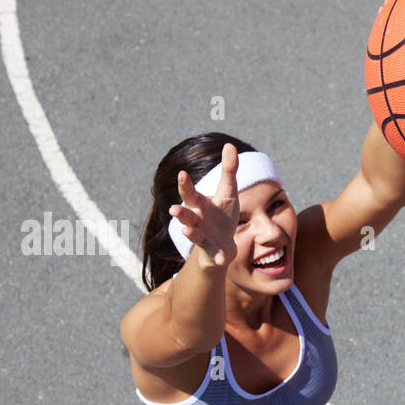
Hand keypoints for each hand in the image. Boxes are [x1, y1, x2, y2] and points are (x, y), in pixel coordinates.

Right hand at [168, 142, 238, 267]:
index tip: (182, 173)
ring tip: (186, 231)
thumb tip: (230, 145)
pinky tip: (221, 260)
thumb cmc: (222, 216)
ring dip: (189, 233)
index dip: (185, 184)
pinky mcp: (213, 252)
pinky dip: (216, 257)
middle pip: (186, 215)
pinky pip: (214, 254)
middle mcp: (197, 220)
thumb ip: (228, 170)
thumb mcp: (228, 192)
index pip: (190, 193)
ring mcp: (203, 237)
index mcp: (199, 204)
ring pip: (193, 235)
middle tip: (174, 209)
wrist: (223, 246)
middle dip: (180, 212)